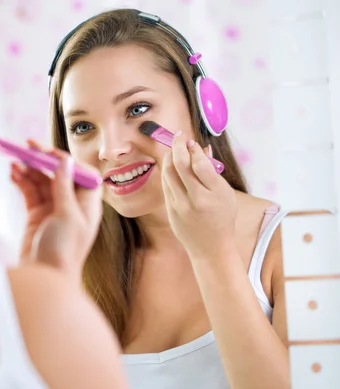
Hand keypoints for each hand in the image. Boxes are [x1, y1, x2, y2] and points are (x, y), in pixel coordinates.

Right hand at [11, 140, 102, 281]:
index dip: (65, 160)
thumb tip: (65, 161)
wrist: (43, 278)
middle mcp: (72, 205)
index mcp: (88, 204)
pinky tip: (13, 174)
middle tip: (25, 146)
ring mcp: (53, 210)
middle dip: (43, 160)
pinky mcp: (36, 216)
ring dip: (29, 170)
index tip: (47, 151)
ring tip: (14, 162)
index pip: (80, 172)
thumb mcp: (67, 216)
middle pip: (58, 174)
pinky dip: (22, 182)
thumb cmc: (62, 251)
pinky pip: (30, 192)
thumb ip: (64, 187)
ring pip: (42, 181)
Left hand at [161, 131, 237, 260]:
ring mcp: (180, 206)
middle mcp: (196, 200)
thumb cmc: (222, 218)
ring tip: (174, 149)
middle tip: (179, 136)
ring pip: (168, 174)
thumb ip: (213, 172)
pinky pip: (166, 186)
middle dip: (177, 146)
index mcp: (215, 194)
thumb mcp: (226, 194)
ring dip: (169, 157)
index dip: (193, 149)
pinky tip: (171, 165)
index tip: (191, 142)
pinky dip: (168, 172)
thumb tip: (202, 149)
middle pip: (180, 165)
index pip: (199, 164)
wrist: (211, 248)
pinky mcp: (170, 211)